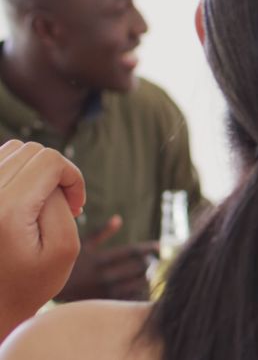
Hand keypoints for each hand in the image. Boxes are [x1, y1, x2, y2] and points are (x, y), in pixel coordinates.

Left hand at [0, 140, 84, 339]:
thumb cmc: (30, 281)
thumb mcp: (64, 249)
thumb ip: (60, 205)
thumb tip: (51, 179)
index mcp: (7, 209)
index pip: (49, 160)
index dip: (73, 177)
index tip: (76, 207)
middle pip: (32, 151)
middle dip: (56, 173)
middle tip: (61, 206)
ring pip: (13, 151)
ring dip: (36, 170)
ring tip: (41, 201)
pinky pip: (0, 161)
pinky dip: (18, 173)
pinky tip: (24, 199)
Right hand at [55, 215, 156, 301]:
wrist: (49, 291)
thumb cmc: (68, 263)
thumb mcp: (81, 245)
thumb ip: (101, 233)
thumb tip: (119, 219)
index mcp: (99, 259)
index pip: (132, 251)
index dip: (148, 248)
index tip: (159, 246)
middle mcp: (103, 276)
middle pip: (138, 267)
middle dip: (150, 262)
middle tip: (156, 259)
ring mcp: (104, 291)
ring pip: (138, 283)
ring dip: (147, 276)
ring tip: (149, 271)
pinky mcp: (104, 303)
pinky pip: (129, 298)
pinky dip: (139, 291)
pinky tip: (142, 286)